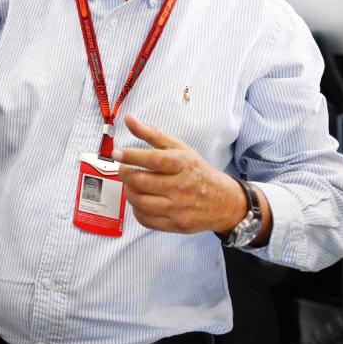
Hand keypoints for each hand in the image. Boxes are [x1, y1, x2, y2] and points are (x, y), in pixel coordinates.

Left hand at [113, 115, 247, 234]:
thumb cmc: (197, 171)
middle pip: (141, 182)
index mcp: (182, 164)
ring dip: (129, 192)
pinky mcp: (176, 224)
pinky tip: (140, 200)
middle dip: (125, 174)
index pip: (152, 160)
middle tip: (124, 170)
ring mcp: (178, 208)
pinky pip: (146, 219)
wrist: (225, 202)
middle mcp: (180, 186)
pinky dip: (136, 210)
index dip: (130, 156)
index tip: (117, 153)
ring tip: (131, 185)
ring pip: (140, 202)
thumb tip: (128, 119)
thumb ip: (151, 134)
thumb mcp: (179, 148)